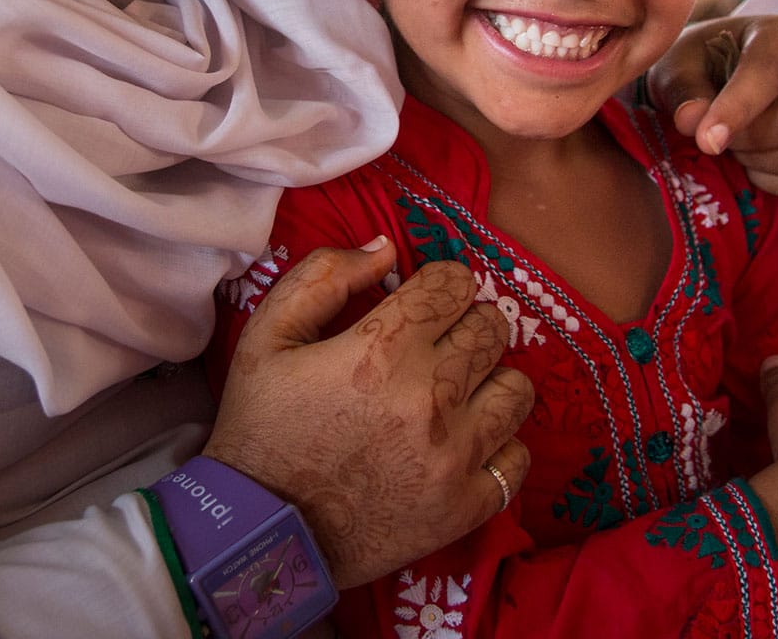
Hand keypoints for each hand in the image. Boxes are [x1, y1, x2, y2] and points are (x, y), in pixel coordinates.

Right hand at [204, 243, 534, 588]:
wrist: (259, 531)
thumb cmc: (261, 426)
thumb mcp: (267, 335)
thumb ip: (323, 276)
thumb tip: (386, 247)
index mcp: (383, 347)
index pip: (455, 283)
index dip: (439, 285)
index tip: (423, 303)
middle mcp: (430, 396)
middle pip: (492, 328)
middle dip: (465, 325)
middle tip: (435, 346)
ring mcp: (455, 455)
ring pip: (518, 389)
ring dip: (490, 381)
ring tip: (458, 393)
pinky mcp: (465, 506)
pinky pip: (518, 458)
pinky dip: (498, 445)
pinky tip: (465, 443)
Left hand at [651, 14, 777, 197]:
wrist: (715, 78)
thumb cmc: (695, 67)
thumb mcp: (675, 68)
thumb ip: (682, 90)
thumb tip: (691, 120)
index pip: (768, 72)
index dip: (737, 110)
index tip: (705, 141)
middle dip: (746, 140)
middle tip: (714, 135)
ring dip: (759, 162)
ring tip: (733, 144)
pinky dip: (776, 182)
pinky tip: (751, 164)